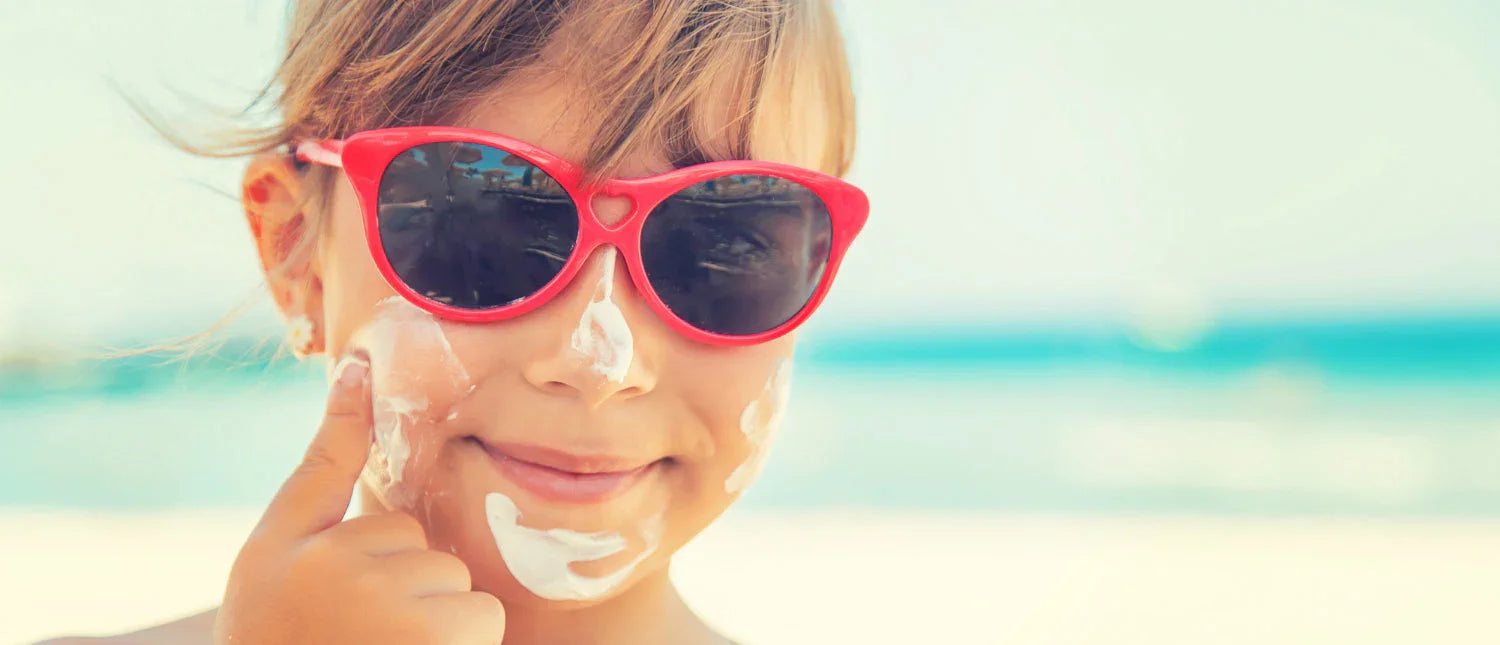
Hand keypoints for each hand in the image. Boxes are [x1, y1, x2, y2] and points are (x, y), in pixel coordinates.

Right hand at [214, 354, 504, 643]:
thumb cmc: (275, 638)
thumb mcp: (278, 553)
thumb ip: (323, 464)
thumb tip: (356, 367)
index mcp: (306, 549)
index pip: (387, 519)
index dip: (377, 558)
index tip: (347, 585)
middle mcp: (353, 575)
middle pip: (427, 554)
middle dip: (406, 594)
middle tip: (358, 641)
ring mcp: (402, 615)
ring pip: (458, 591)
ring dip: (437, 627)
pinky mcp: (446, 641)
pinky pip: (481, 622)